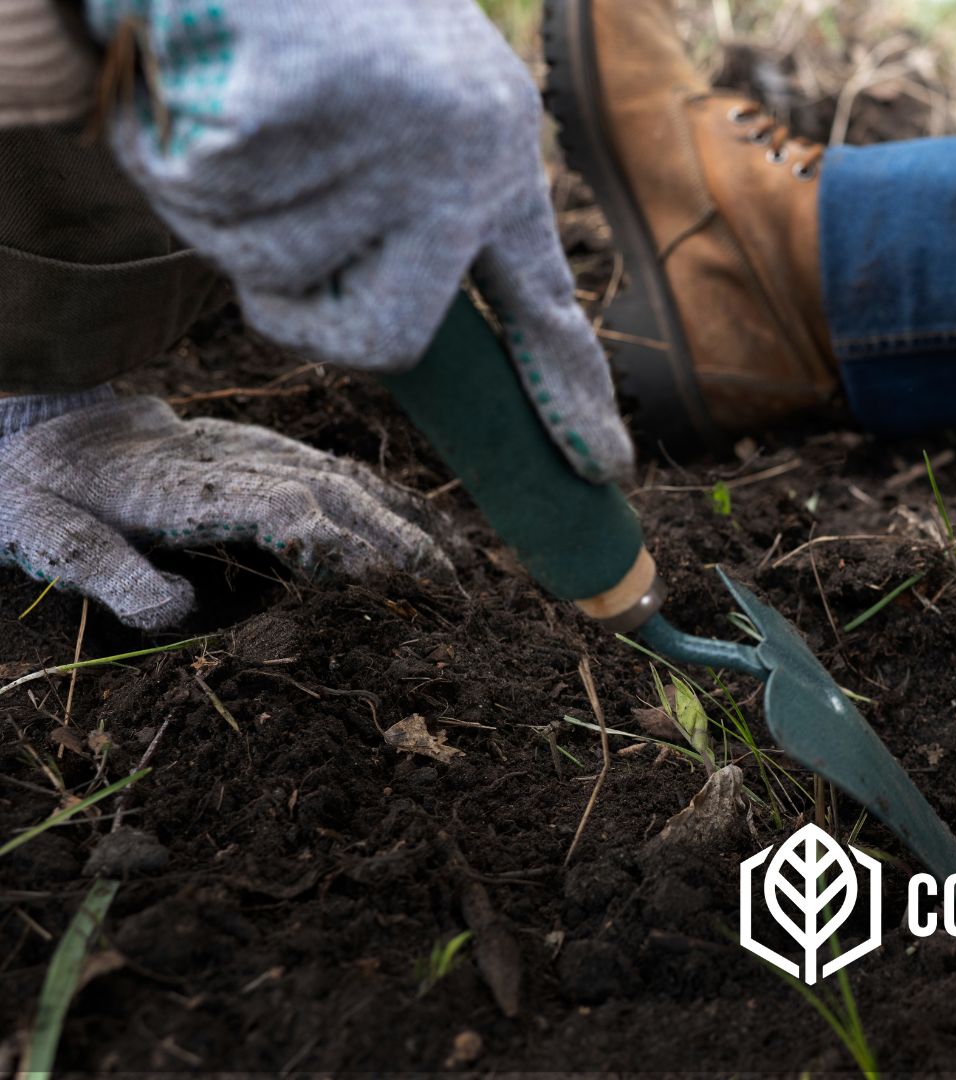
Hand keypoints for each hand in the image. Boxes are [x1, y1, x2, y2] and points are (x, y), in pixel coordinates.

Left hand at [0, 396, 452, 629]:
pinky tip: (441, 538)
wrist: (45, 421)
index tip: (385, 590)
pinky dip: (404, 507)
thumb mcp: (41, 531)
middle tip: (450, 603)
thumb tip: (178, 610)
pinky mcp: (276, 452)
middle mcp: (237, 460)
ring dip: (413, 531)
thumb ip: (102, 569)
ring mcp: (262, 450)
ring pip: (355, 484)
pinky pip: (353, 476)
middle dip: (400, 549)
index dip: (338, 546)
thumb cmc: (42, 489)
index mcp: (183, 485)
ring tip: (464, 581)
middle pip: (338, 497)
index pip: (282, 508)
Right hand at [87, 0, 630, 481]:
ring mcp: (382, 139)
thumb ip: (430, 212)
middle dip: (306, 311)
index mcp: (495, 158)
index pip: (543, 302)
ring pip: (269, 266)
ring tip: (240, 108)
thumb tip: (401, 330)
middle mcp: (459, 158)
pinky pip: (205, 201)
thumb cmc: (330, 14)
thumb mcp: (421, 103)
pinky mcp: (297, 110)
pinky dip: (170, 154)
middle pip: (381, 339)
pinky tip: (200, 82)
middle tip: (272, 229)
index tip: (608, 468)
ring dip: (223, 209)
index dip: (568, 394)